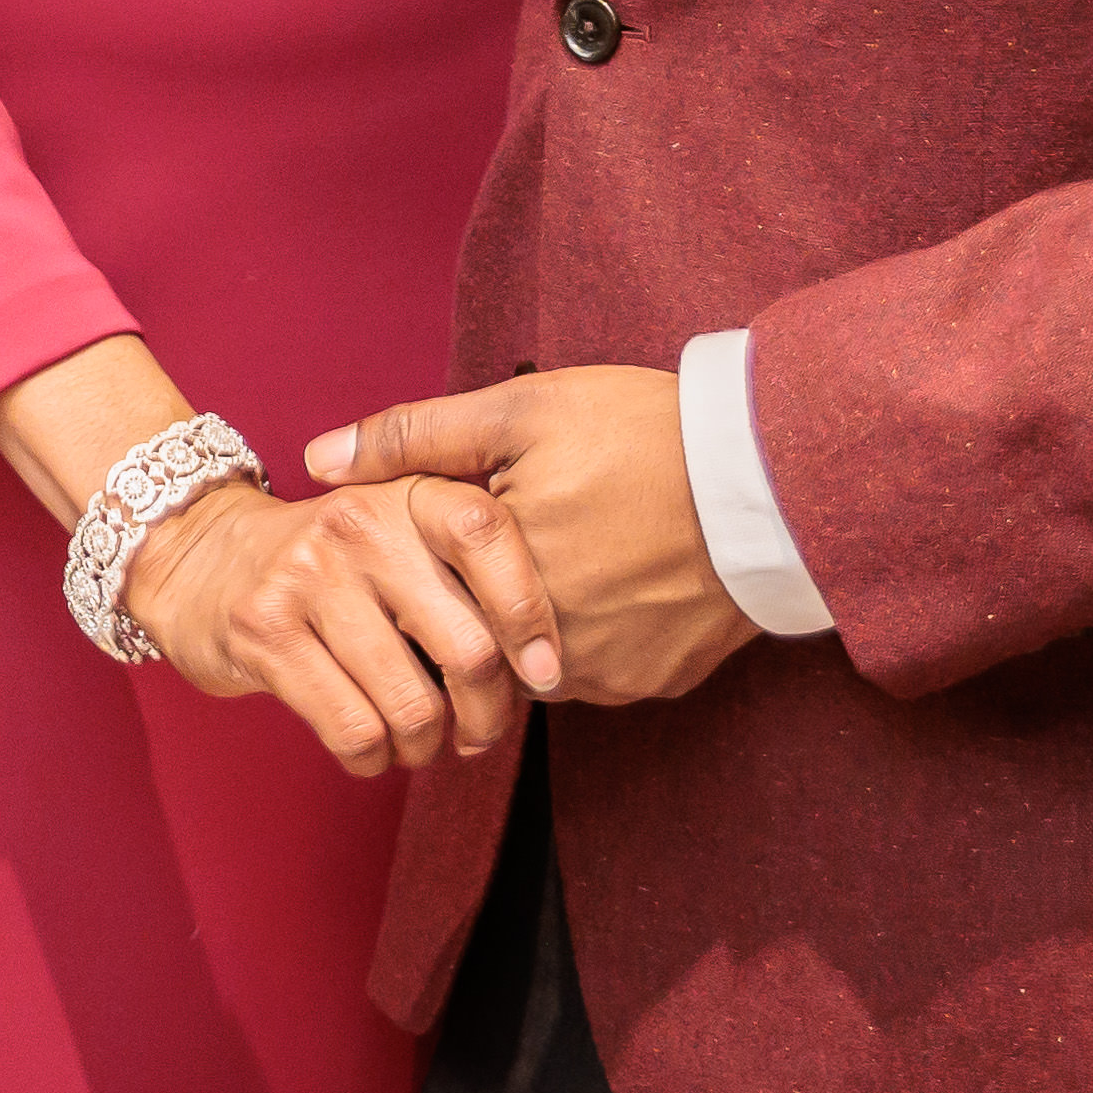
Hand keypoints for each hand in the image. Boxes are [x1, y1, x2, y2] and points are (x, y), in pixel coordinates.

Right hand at [123, 474, 562, 776]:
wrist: (197, 555)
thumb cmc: (329, 564)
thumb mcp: (393, 531)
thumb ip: (462, 571)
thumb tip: (544, 669)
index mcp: (403, 495)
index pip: (489, 535)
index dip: (532, 612)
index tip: (547, 674)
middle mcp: (358, 526)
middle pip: (468, 648)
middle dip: (488, 715)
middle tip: (478, 731)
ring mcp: (306, 578)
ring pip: (412, 706)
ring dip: (426, 747)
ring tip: (418, 742)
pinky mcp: (264, 633)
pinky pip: (353, 730)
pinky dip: (373, 759)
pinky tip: (370, 749)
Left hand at [320, 367, 761, 706]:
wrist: (775, 479)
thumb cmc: (644, 433)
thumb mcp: (522, 411)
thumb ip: (415, 437)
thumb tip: (318, 459)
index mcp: (503, 579)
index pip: (422, 609)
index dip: (419, 579)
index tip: (425, 557)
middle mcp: (550, 647)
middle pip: (476, 643)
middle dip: (472, 604)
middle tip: (513, 545)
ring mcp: (607, 672)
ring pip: (535, 662)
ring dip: (531, 624)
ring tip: (571, 554)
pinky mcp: (654, 681)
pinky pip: (597, 670)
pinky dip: (592, 634)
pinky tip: (613, 579)